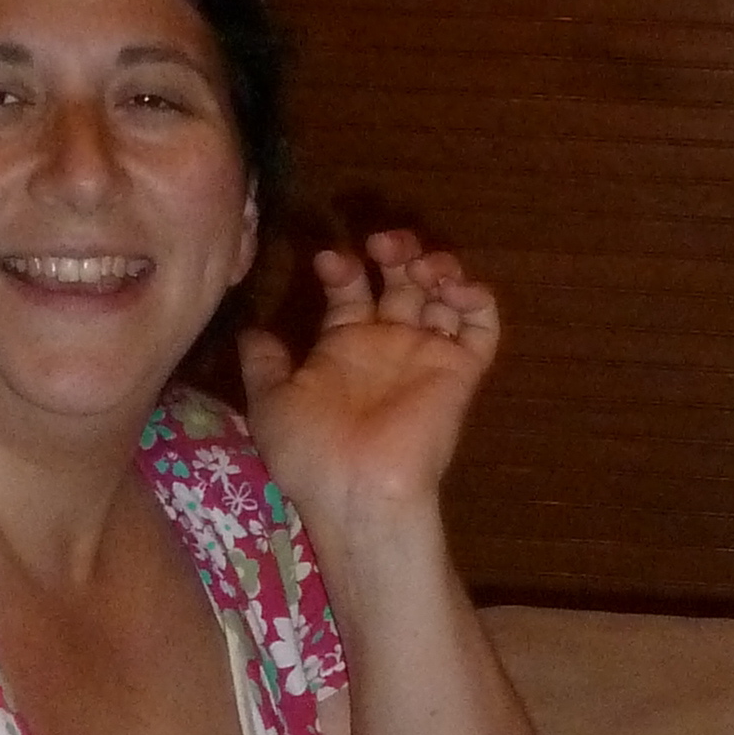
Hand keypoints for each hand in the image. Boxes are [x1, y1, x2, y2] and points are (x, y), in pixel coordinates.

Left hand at [239, 230, 501, 561]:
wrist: (355, 491)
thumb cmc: (309, 453)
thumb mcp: (271, 403)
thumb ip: (263, 365)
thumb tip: (251, 331)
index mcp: (344, 347)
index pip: (352, 288)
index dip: (344, 266)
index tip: (327, 260)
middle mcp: (387, 345)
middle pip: (401, 281)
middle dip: (395, 251)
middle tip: (382, 244)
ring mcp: (426, 356)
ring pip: (444, 294)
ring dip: (436, 265)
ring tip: (417, 265)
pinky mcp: (459, 371)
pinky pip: (482, 328)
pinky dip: (477, 298)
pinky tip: (453, 288)